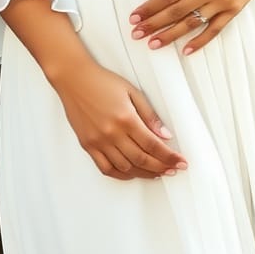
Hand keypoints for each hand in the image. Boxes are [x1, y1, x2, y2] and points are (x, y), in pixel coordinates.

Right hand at [52, 61, 187, 180]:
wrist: (74, 79)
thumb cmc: (102, 82)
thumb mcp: (132, 92)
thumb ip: (150, 115)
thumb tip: (165, 135)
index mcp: (126, 118)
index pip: (153, 145)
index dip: (169, 156)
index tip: (180, 162)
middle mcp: (111, 133)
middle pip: (142, 159)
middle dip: (161, 167)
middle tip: (173, 169)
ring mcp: (98, 141)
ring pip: (125, 167)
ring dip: (144, 173)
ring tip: (156, 172)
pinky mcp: (88, 145)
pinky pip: (106, 168)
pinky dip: (121, 174)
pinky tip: (132, 173)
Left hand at [128, 0, 254, 54]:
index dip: (150, 7)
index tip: (134, 16)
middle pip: (177, 11)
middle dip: (154, 24)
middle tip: (136, 34)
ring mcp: (224, 2)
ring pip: (192, 23)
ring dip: (171, 35)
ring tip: (153, 44)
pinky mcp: (234, 10)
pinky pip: (214, 29)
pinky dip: (200, 41)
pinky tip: (185, 50)